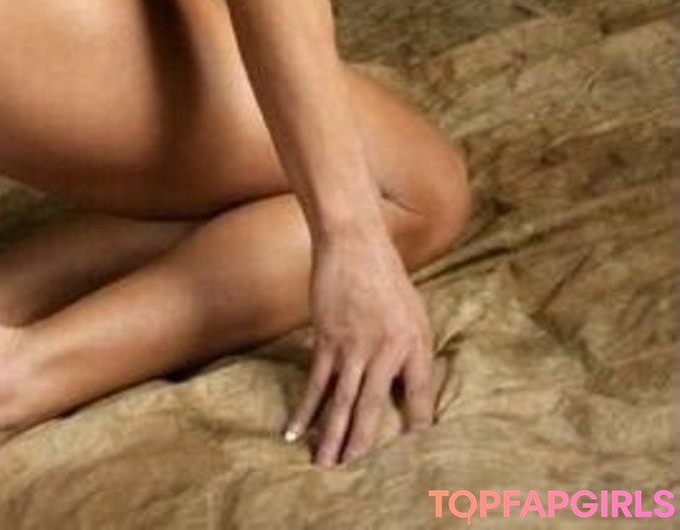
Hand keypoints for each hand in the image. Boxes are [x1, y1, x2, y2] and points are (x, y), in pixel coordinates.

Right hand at [282, 227, 434, 466]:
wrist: (354, 242)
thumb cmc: (386, 276)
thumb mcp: (414, 313)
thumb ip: (411, 352)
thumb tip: (405, 391)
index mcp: (416, 345)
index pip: (422, 399)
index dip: (418, 429)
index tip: (413, 456)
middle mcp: (387, 350)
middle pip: (374, 409)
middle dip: (364, 446)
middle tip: (355, 477)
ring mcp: (355, 346)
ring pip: (342, 402)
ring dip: (332, 437)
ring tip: (326, 466)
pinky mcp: (328, 338)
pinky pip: (315, 382)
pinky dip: (305, 408)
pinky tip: (296, 430)